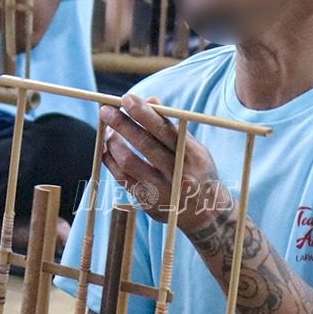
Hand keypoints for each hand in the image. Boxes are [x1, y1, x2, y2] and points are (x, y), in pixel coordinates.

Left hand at [99, 93, 229, 232]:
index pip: (165, 130)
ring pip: (129, 162)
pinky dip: (112, 160)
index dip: (144, 113)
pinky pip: (122, 178)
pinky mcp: (147, 203)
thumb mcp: (195, 149)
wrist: (206, 215)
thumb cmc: (198, 172)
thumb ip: (173, 126)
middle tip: (106, 110)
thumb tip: (151, 100)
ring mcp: (161, 191)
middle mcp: (178, 174)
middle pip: (145, 145)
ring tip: (108, 129)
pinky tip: (108, 148)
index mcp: (193, 156)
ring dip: (114, 142)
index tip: (127, 98)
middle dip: (123, 124)